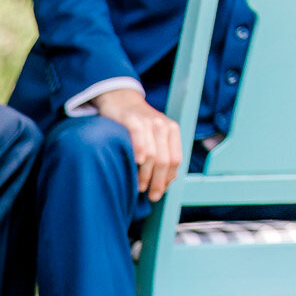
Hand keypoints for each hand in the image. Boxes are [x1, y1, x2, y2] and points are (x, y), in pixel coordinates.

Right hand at [93, 86, 181, 201]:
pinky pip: (138, 137)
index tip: (159, 192)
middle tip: (151, 196)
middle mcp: (163, 125)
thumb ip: (162, 154)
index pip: (175, 160)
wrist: (120, 100)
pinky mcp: (131, 119)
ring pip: (152, 154)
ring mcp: (147, 121)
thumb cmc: (136, 125)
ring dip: (145, 174)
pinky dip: (139, 150)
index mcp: (172, 131)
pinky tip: (136, 162)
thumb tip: (166, 182)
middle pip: (165, 160)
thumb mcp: (154, 137)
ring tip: (139, 186)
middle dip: (158, 182)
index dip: (168, 179)